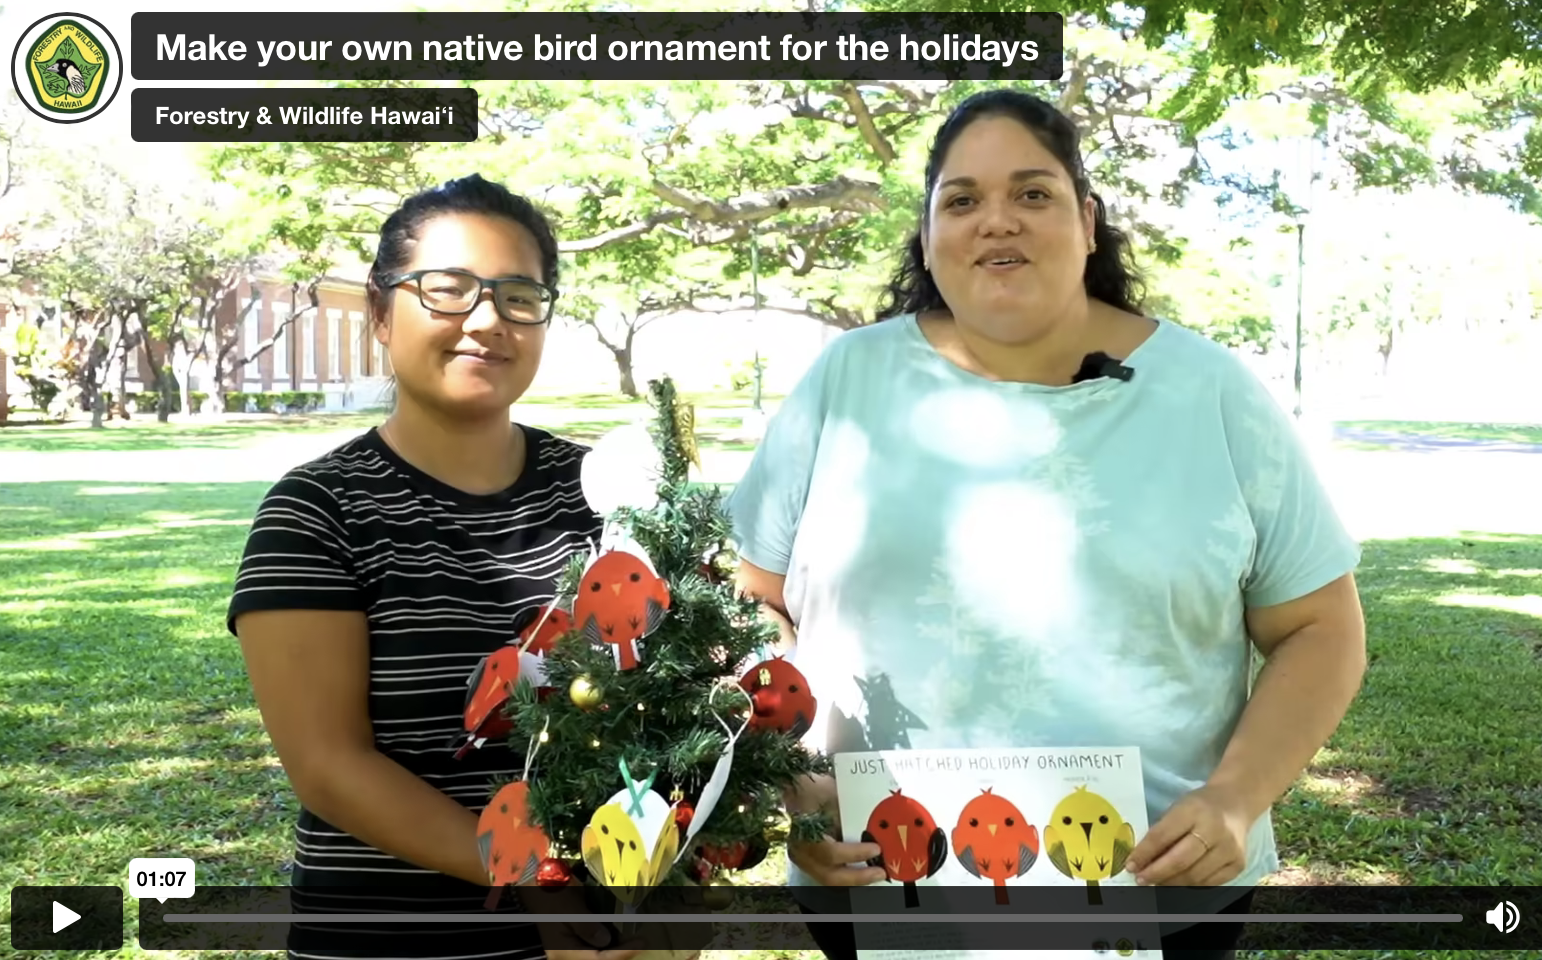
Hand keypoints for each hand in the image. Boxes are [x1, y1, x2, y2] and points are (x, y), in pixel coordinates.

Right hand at [529, 880, 643, 959]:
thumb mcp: (570, 908)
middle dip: (621, 954)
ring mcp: (569, 949)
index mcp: (563, 950)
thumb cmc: (553, 893)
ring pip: (597, 956)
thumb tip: (605, 942)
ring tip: (635, 939)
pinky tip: (621, 935)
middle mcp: (566, 954)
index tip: (641, 942)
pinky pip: (593, 949)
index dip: (621, 954)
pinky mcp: (573, 941)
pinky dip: (608, 943)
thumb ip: (587, 926)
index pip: (598, 959)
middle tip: (641, 941)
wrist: (538, 885)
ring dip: (616, 950)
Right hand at [783, 774, 886, 887]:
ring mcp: (801, 858)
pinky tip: (859, 869)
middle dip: (858, 877)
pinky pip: (826, 873)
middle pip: (830, 876)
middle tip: (880, 872)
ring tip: (873, 874)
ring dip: (853, 878)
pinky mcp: (805, 861)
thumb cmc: (813, 788)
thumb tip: (872, 831)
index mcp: (804, 832)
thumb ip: (848, 817)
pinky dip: (844, 874)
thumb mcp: (833, 796)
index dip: (855, 853)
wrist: (793, 787)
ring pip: (828, 878)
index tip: (876, 848)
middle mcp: (800, 851)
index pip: (831, 852)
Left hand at [1124, 784, 1253, 886]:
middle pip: (1180, 860)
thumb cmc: (1200, 806)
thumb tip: (1141, 861)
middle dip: (1156, 873)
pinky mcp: (1239, 864)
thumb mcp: (1178, 808)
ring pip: (1194, 876)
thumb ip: (1162, 832)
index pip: (1162, 835)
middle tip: (1141, 880)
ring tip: (1156, 883)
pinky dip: (1190, 885)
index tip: (1130, 866)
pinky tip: (1178, 883)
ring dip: (1171, 883)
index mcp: (1193, 810)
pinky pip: (1209, 883)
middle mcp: (1215, 830)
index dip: (1144, 854)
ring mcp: (1229, 849)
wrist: (1235, 803)